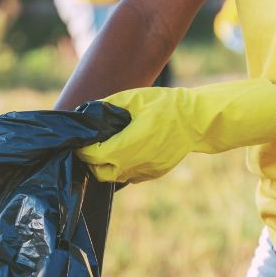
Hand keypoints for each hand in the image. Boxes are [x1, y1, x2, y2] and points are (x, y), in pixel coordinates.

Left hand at [77, 78, 275, 182]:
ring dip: (106, 166)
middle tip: (90, 147)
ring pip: (116, 178)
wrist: (196, 120)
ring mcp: (146, 171)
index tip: (79, 141)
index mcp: (129, 144)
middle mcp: (136, 163)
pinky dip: (122, 168)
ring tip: (105, 149)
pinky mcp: (154, 173)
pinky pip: (130, 176)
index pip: (95, 155)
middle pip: (101, 173)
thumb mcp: (133, 98)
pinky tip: (124, 152)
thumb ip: (108, 106)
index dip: (84, 150)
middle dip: (92, 162)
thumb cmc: (165, 105)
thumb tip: (87, 114)